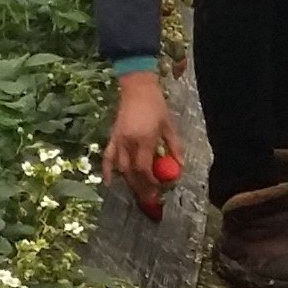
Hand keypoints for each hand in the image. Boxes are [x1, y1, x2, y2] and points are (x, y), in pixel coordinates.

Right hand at [101, 72, 180, 194]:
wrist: (137, 89)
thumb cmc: (156, 106)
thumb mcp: (169, 126)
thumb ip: (174, 147)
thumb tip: (180, 166)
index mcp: (144, 139)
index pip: (145, 168)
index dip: (151, 181)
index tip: (160, 187)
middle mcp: (129, 142)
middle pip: (132, 172)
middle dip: (141, 187)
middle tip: (151, 198)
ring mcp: (118, 140)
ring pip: (121, 168)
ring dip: (129, 182)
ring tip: (139, 192)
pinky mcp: (112, 137)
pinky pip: (107, 157)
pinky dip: (106, 171)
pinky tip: (108, 183)